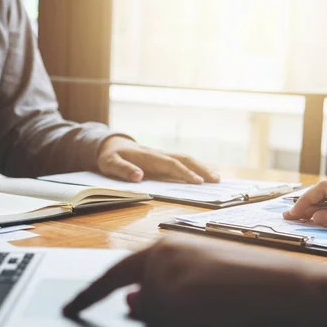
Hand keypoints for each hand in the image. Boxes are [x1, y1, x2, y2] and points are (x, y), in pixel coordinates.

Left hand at [63, 236, 312, 326]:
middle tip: (211, 310)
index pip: (117, 272)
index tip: (69, 308)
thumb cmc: (250, 285)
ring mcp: (166, 272)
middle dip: (170, 321)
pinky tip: (222, 318)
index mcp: (166, 246)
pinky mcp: (174, 294)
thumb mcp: (198, 288)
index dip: (91, 293)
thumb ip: (162, 294)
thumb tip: (130, 306)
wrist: (290, 286)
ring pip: (156, 322)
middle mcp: (160, 253)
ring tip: (220, 311)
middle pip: (140, 306)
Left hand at [97, 136, 219, 183]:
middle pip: (184, 159)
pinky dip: (194, 167)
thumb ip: (123, 170)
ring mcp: (162, 155)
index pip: (170, 164)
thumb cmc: (110, 156)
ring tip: (216, 178)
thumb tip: (139, 176)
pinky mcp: (162, 158)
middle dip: (201, 169)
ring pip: (185, 159)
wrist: (110, 144)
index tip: (197, 181)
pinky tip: (203, 174)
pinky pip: (181, 162)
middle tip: (216, 180)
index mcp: (148, 157)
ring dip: (201, 167)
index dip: (184, 173)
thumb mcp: (110, 164)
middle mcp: (158, 154)